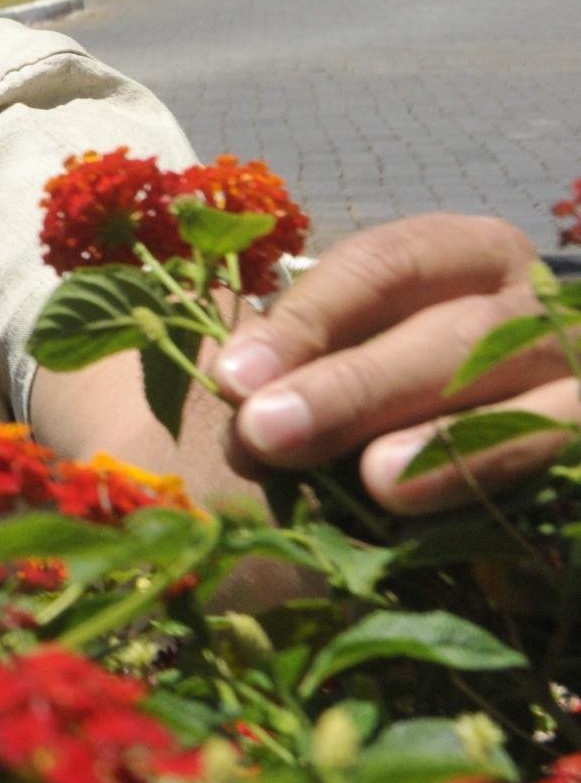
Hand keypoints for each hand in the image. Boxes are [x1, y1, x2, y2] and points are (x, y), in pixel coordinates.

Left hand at [210, 214, 573, 515]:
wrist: (529, 414)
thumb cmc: (413, 373)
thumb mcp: (363, 343)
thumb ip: (309, 363)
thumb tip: (243, 406)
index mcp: (469, 255)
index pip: (385, 268)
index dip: (308, 320)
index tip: (234, 377)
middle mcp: (541, 306)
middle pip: (456, 339)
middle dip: (356, 388)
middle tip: (268, 432)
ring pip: (531, 410)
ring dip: (445, 449)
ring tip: (375, 482)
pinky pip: (564, 469)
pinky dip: (503, 494)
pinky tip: (450, 527)